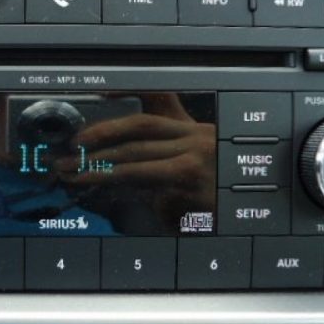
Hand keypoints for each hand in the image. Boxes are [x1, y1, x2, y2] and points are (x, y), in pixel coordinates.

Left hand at [54, 94, 216, 223]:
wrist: (254, 210)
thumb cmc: (222, 192)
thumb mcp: (199, 163)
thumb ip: (166, 158)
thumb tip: (119, 163)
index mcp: (194, 131)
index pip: (149, 115)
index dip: (116, 113)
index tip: (88, 118)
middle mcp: (196, 143)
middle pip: (135, 138)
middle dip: (96, 146)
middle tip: (68, 155)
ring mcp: (195, 167)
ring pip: (135, 166)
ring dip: (100, 172)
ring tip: (75, 176)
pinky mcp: (193, 195)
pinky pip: (152, 196)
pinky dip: (131, 200)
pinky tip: (111, 205)